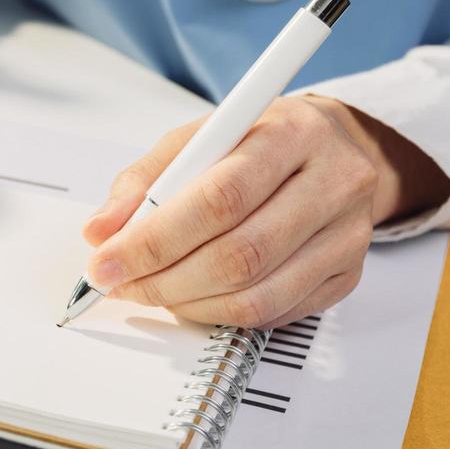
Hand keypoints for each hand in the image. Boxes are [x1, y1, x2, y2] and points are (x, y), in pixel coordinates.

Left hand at [81, 96, 449, 328]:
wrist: (336, 147)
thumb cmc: (260, 140)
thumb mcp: (198, 137)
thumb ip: (144, 180)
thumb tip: (100, 232)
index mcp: (291, 134)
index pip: (218, 198)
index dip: (154, 240)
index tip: (106, 262)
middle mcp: (333, 183)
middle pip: (239, 254)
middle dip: (164, 280)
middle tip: (121, 284)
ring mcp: (348, 235)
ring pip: (257, 295)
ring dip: (188, 304)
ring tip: (151, 291)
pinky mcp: (349, 276)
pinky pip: (275, 314)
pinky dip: (221, 315)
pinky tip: (193, 298)